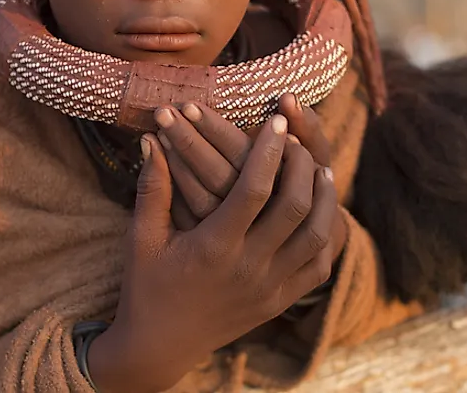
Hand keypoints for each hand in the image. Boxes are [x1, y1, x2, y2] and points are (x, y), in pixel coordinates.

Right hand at [88, 119, 337, 392]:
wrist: (161, 345)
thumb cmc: (146, 286)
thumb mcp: (141, 237)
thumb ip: (152, 188)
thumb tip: (149, 138)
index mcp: (214, 247)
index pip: (254, 189)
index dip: (269, 150)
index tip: (277, 121)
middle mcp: (248, 267)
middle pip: (294, 207)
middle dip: (301, 165)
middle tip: (299, 140)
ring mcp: (269, 288)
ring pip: (315, 235)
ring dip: (322, 197)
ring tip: (319, 170)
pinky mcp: (279, 302)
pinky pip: (317, 268)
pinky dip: (325, 236)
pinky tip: (320, 212)